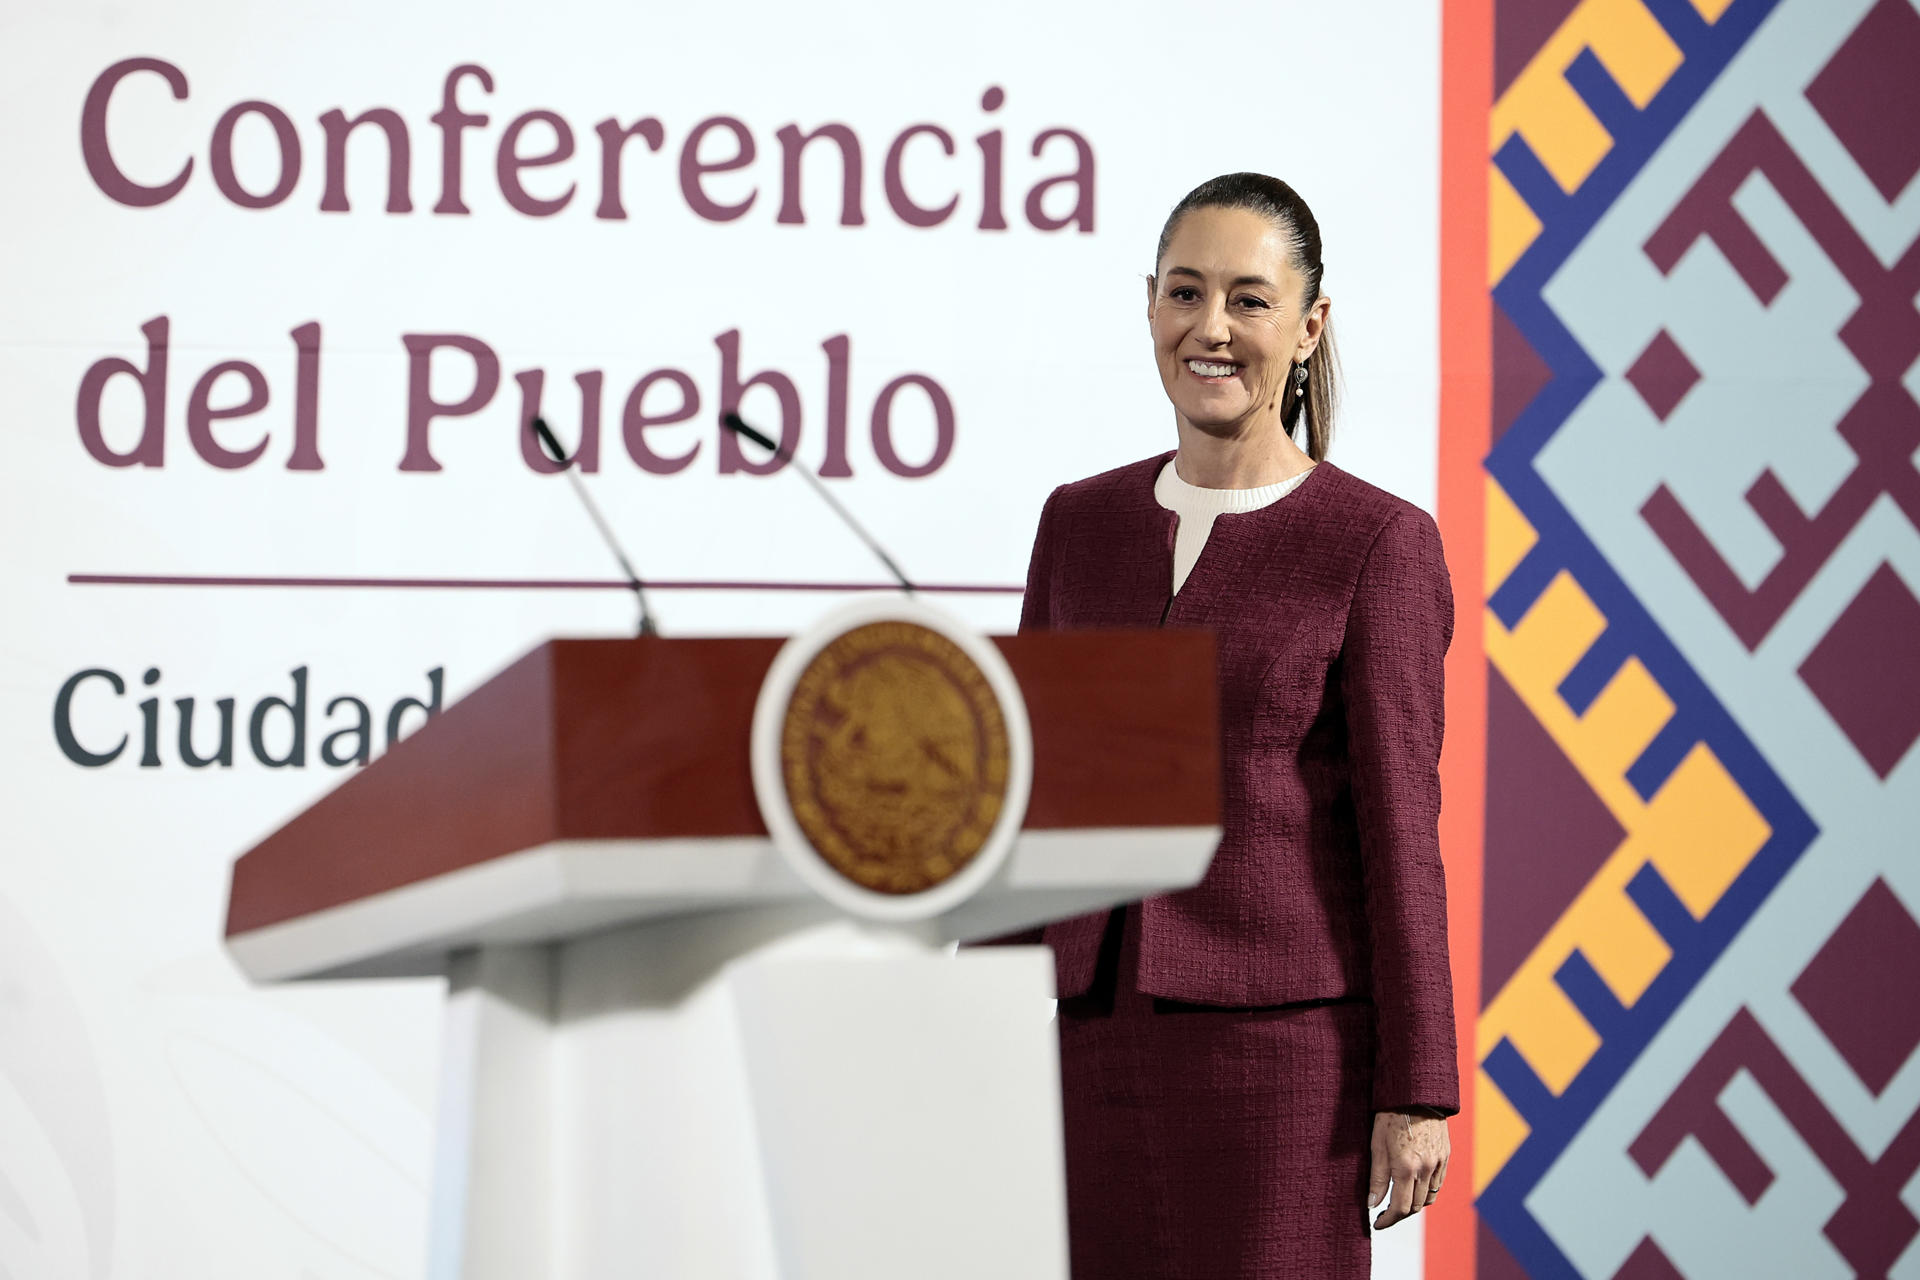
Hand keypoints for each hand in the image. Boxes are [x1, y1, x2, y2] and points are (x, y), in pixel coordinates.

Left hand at [1368, 1109, 1448, 1229]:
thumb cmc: (1391, 1115)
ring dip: (1413, 1204)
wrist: (1416, 1093)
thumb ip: (1376, 1178)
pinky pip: (1438, 1184)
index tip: (1377, 1223)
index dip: (1388, 1220)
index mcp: (1406, 1167)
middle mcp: (1425, 1169)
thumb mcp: (1376, 1145)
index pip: (1400, 1208)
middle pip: (1415, 1206)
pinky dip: (1426, 1191)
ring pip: (1429, 1198)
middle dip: (1400, 1214)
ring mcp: (1438, 1163)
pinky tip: (1414, 1186)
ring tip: (1398, 1200)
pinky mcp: (1445, 1156)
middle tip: (1385, 1213)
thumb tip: (1372, 1204)